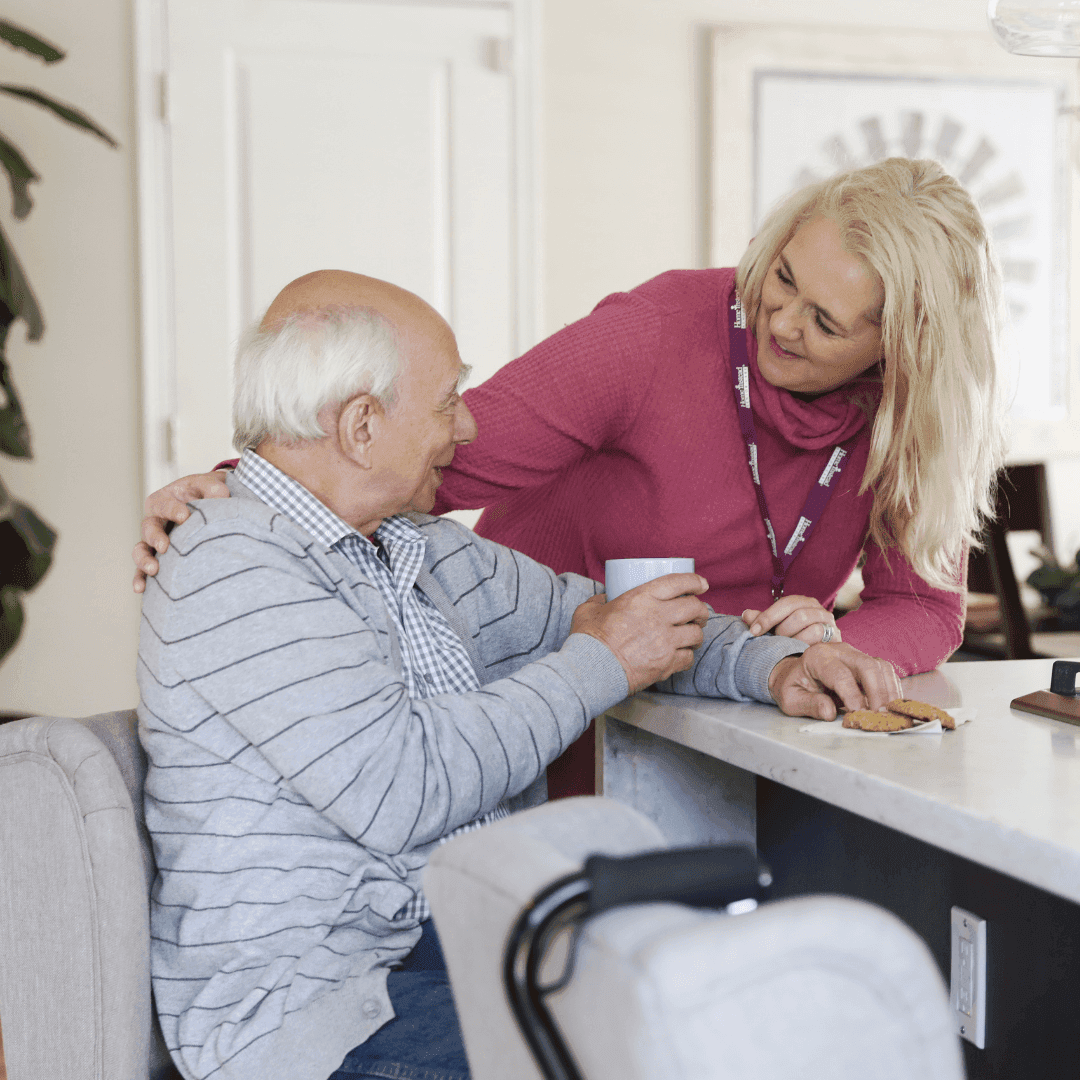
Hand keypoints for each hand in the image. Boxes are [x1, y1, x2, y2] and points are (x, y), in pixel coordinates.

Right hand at [132, 470, 230, 592]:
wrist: (210, 505)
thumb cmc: (206, 494)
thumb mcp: (210, 486)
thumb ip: (214, 489)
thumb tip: (222, 497)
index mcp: (163, 500)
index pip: (162, 505)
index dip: (172, 510)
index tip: (184, 517)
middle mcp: (155, 521)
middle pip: (148, 529)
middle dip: (155, 538)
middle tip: (165, 547)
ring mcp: (155, 541)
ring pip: (142, 550)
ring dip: (144, 561)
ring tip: (154, 570)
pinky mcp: (160, 558)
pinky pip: (145, 570)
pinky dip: (141, 578)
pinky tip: (140, 589)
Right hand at [571, 574, 709, 693]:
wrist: (592, 669)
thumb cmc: (589, 639)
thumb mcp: (589, 610)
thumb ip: (600, 601)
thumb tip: (605, 598)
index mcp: (641, 597)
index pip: (678, 582)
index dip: (694, 581)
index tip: (701, 584)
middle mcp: (658, 616)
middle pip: (694, 607)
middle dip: (700, 609)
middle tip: (698, 613)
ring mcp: (665, 641)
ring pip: (696, 634)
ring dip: (696, 634)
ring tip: (691, 636)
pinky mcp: (667, 663)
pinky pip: (688, 657)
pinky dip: (687, 656)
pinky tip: (681, 655)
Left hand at [742, 594, 840, 645]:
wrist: (818, 655)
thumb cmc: (792, 638)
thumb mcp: (776, 627)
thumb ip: (762, 620)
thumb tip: (745, 614)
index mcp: (803, 602)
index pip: (786, 603)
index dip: (768, 616)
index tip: (753, 631)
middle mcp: (819, 610)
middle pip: (800, 615)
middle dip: (783, 631)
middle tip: (774, 642)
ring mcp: (830, 624)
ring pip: (814, 629)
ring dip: (796, 641)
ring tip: (787, 648)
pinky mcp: (837, 640)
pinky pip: (822, 644)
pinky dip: (807, 648)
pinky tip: (797, 653)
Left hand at [767, 642, 900, 720]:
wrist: (794, 674)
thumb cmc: (792, 686)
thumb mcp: (790, 699)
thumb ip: (809, 705)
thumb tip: (829, 713)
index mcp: (817, 657)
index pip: (840, 674)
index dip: (852, 695)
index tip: (859, 714)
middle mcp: (839, 650)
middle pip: (867, 665)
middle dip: (878, 692)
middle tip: (881, 716)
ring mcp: (855, 654)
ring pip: (881, 667)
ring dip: (889, 692)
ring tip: (889, 714)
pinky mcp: (865, 662)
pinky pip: (885, 673)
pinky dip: (892, 690)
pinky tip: (891, 707)